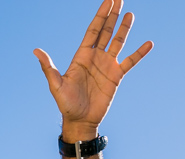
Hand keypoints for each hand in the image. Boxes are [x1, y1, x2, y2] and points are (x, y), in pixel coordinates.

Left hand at [34, 0, 152, 139]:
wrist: (80, 121)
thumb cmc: (66, 104)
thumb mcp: (56, 85)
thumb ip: (48, 67)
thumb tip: (36, 50)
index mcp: (82, 56)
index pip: (93, 30)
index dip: (100, 16)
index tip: (108, 1)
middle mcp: (95, 58)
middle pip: (106, 31)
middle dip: (112, 15)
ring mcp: (107, 66)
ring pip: (118, 42)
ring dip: (124, 28)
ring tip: (130, 14)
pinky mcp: (116, 77)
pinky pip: (130, 62)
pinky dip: (139, 53)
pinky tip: (148, 43)